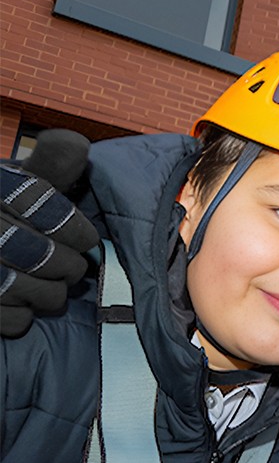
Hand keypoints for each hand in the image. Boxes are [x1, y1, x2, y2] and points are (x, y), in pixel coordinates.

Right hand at [1, 130, 96, 336]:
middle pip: (44, 255)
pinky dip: (24, 315)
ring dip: (52, 293)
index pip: (46, 212)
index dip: (76, 231)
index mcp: (0, 192)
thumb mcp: (23, 182)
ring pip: (34, 291)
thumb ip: (53, 163)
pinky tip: (21, 302)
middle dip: (68, 266)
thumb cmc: (5, 212)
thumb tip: (74, 142)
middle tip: (72, 267)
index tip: (86, 239)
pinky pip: (13, 320)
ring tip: (51, 286)